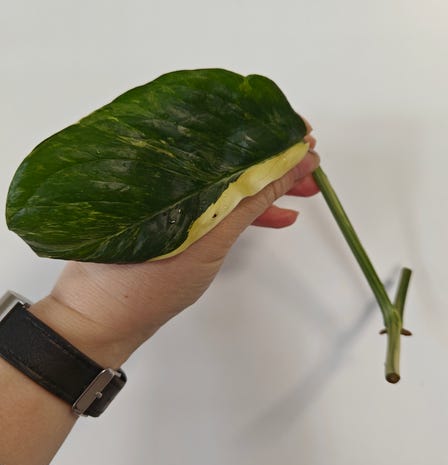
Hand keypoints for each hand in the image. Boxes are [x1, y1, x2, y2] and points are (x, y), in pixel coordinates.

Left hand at [30, 126, 319, 367]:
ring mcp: (174, 195)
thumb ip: (252, 200)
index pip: (227, 135)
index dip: (269, 133)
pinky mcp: (180, 215)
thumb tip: (291, 163)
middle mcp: (168, 172)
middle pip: (231, 155)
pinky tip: (277, 213)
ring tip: (302, 188)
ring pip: (229, 179)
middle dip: (274, 158)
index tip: (301, 134)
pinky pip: (220, 202)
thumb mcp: (210, 238)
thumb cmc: (146, 281)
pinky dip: (248, 208)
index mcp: (167, 166)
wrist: (109, 318)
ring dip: (267, 184)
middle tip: (307, 162)